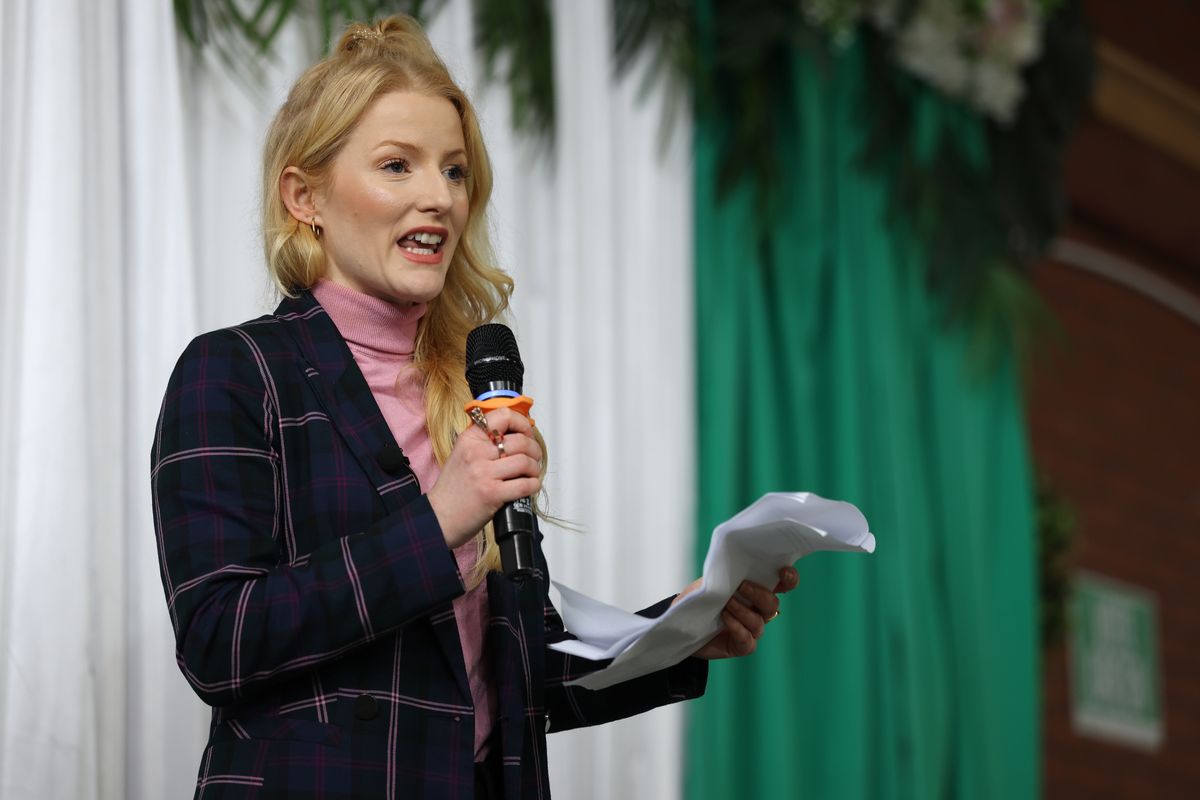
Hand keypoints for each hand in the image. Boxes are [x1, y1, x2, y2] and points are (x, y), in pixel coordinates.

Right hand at [427, 407, 541, 548]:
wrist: (438, 517)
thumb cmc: (453, 489)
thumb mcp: (463, 455)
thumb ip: (485, 443)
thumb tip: (517, 435)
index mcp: (469, 439)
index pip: (504, 416)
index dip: (523, 423)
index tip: (527, 433)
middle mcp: (476, 452)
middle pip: (520, 441)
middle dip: (534, 450)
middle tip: (534, 458)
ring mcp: (483, 473)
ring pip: (525, 461)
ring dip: (534, 469)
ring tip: (531, 474)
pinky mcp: (492, 493)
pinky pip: (524, 484)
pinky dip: (533, 485)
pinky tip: (530, 486)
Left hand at [682, 567, 798, 659]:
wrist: (683, 625)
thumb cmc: (700, 599)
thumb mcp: (709, 582)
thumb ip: (723, 575)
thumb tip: (732, 565)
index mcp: (757, 590)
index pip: (782, 584)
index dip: (789, 579)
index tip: (783, 572)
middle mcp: (759, 610)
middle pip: (772, 604)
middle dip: (760, 594)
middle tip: (742, 586)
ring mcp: (752, 629)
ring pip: (759, 622)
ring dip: (743, 611)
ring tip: (727, 604)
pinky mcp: (742, 646)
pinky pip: (747, 640)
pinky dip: (737, 628)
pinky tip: (726, 619)